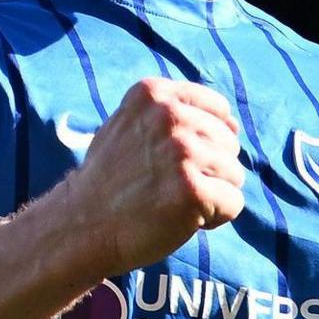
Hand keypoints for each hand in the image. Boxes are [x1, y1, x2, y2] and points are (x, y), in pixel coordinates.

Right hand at [65, 78, 246, 271]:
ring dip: (211, 195)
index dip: (206, 141)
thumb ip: (175, 115)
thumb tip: (234, 124)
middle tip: (165, 185)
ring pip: (235, 174)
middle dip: (208, 170)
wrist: (83, 225)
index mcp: (154, 94)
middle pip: (229, 144)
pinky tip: (180, 218)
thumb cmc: (111, 179)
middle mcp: (170, 115)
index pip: (218, 109)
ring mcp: (182, 152)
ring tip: (171, 201)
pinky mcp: (192, 190)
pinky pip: (233, 203)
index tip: (173, 160)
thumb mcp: (130, 124)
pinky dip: (214, 218)